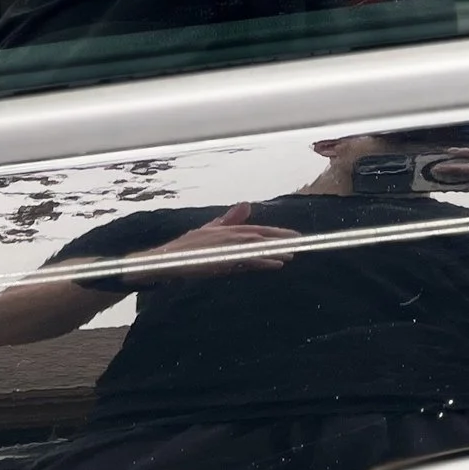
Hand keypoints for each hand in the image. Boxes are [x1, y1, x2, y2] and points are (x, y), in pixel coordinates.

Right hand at [137, 202, 296, 276]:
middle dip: (281, 238)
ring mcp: (226, 248)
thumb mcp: (210, 230)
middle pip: (261, 236)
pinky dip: (263, 261)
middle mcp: (229, 236)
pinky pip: (247, 261)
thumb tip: (246, 204)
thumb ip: (229, 219)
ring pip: (257, 247)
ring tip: (292, 254)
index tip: (292, 235)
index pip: (257, 230)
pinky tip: (276, 264)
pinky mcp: (222, 260)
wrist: (167, 259)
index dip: (276, 232)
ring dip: (275, 250)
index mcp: (228, 230)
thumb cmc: (188, 247)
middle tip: (301, 242)